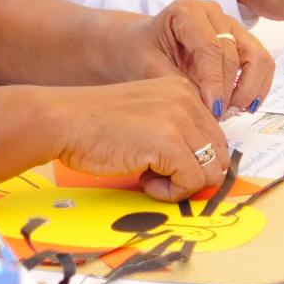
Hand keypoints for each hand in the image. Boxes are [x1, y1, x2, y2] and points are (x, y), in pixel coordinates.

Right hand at [12, 77, 235, 198]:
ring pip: (210, 172)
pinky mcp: (170, 144)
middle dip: (192, 174)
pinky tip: (144, 181)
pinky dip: (170, 193)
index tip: (166, 165)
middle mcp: (187, 100)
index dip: (195, 160)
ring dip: (181, 184)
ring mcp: (180, 121)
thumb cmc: (94, 125)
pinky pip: (191, 182)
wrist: (64, 121)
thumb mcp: (145, 117)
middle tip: (158, 174)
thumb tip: (204, 168)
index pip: (215, 136)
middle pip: (219, 154)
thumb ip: (174, 131)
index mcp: (182, 90)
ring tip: (149, 177)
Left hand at [127, 0, 277, 113]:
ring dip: (249, 89)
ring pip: (258, 57)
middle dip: (228, 91)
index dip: (215, 83)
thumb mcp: (147, 68)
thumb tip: (208, 109)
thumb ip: (177, 85)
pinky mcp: (240, 40)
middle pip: (235, 54)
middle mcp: (214, 13)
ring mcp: (230, 25)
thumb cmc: (138, 52)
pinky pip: (261, 62)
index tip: (213, 111)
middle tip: (216, 118)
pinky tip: (243, 106)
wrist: (136, 44)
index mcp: (188, 10)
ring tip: (230, 112)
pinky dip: (257, 86)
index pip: (211, 48)